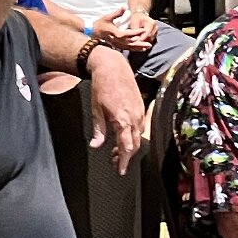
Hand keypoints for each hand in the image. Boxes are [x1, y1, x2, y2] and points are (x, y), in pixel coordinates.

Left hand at [86, 48, 144, 173]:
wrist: (112, 66)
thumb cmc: (102, 86)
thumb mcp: (95, 109)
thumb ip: (98, 129)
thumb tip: (96, 145)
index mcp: (122, 119)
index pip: (126, 147)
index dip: (123, 161)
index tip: (119, 170)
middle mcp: (134, 117)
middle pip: (135, 144)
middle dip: (126, 156)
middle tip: (114, 162)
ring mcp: (140, 112)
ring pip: (138, 136)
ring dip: (129, 146)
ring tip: (116, 151)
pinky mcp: (141, 107)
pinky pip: (140, 126)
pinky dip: (133, 135)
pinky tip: (123, 136)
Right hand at [94, 7, 154, 51]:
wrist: (91, 32)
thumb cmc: (99, 24)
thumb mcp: (108, 17)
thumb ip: (117, 13)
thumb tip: (124, 7)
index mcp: (114, 33)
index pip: (127, 34)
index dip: (135, 33)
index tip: (143, 31)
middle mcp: (115, 40)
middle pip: (129, 44)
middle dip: (139, 44)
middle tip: (149, 44)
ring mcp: (115, 44)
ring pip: (128, 48)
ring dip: (138, 48)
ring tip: (146, 48)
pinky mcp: (115, 46)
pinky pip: (126, 49)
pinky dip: (133, 49)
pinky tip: (139, 50)